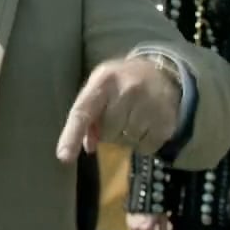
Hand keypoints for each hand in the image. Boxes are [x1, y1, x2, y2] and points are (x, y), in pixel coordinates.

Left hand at [56, 56, 181, 162]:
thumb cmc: (121, 82)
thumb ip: (88, 114)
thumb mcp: (100, 88)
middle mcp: (127, 90)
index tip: (64, 157)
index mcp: (103, 81)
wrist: (161, 72)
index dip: (72, 135)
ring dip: (127, 136)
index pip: (83, 112)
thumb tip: (87, 147)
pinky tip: (147, 124)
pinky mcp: (166, 121)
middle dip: (109, 130)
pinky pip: (145, 147)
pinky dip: (143, 142)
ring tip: (134, 117)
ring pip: (127, 141)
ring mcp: (149, 105)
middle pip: (107, 132)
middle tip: (119, 115)